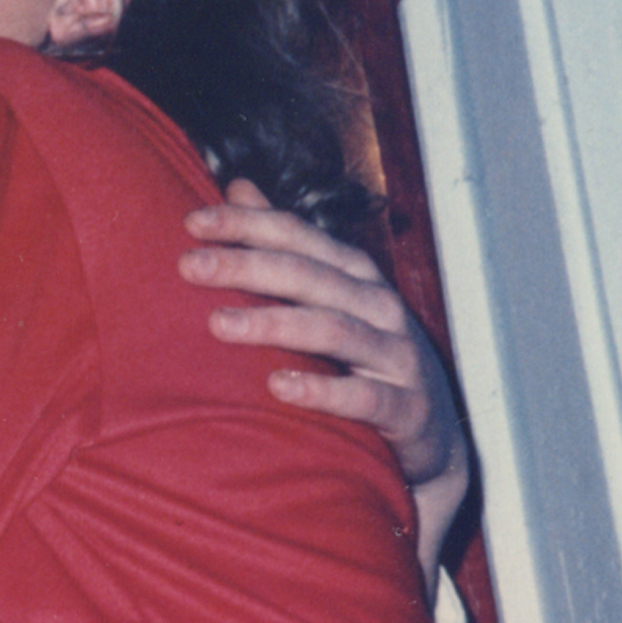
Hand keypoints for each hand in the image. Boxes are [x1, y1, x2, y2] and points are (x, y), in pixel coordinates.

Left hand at [182, 178, 470, 566]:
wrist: (432, 437)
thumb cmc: (366, 357)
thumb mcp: (328, 294)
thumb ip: (284, 244)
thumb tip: (238, 185)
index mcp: (354, 277)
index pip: (298, 238)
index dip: (248, 224)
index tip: (192, 223)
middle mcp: (378, 308)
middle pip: (309, 276)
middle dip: (247, 266)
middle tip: (189, 266)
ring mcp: (396, 357)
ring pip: (334, 329)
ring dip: (275, 323)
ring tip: (219, 324)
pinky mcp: (407, 409)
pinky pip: (364, 397)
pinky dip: (322, 390)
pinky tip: (278, 386)